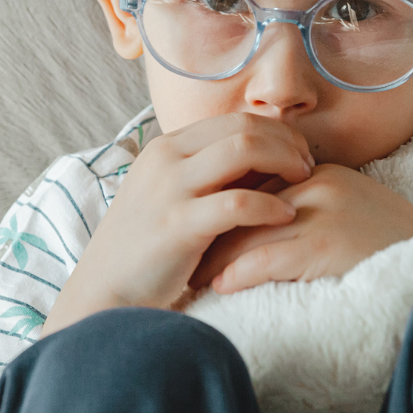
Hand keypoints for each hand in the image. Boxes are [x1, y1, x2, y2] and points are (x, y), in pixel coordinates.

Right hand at [47, 112, 314, 330]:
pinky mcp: (178, 225)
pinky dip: (269, 205)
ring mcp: (170, 189)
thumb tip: (264, 163)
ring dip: (284, 163)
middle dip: (286, 143)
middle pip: (243, 128)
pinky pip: (237, 202)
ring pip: (243, 150)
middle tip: (307, 168)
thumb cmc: (146, 250)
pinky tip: (286, 217)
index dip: (275, 132)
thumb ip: (208, 177)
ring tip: (303, 185)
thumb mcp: (171, 198)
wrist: (105, 292)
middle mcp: (167, 159)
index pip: (233, 120)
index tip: (297, 154)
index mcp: (167, 147)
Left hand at [189, 164, 412, 294]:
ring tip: (189, 275)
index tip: (192, 228)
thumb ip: (300, 208)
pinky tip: (220, 286)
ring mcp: (322, 212)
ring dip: (214, 256)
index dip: (218, 206)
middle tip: (179, 253)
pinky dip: (238, 273)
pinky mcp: (326, 245)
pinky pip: (267, 258)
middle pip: (243, 203)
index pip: (251, 181)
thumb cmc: (384, 248)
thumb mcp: (342, 212)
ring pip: (249, 232)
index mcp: (318, 171)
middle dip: (208, 230)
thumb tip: (250, 222)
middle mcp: (317, 183)